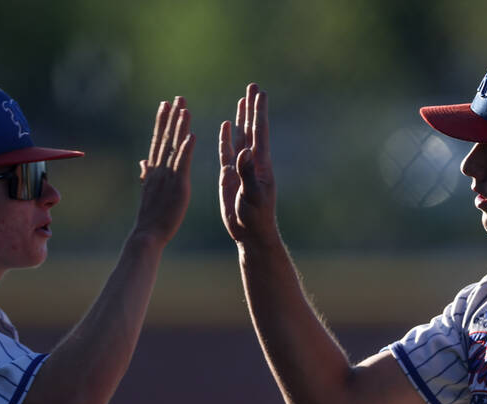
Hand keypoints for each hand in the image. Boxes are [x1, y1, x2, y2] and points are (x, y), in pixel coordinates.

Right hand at [133, 96, 194, 244]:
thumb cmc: (150, 216)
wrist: (148, 234)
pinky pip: (182, 164)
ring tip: (185, 107)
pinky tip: (192, 135)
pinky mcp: (178, 185)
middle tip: (177, 97)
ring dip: (179, 126)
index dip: (162, 121)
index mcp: (154, 169)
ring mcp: (167, 176)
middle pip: (165, 137)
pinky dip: (187, 148)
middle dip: (171, 116)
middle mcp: (159, 168)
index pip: (158, 140)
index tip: (165, 104)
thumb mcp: (147, 190)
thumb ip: (146, 173)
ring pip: (174, 146)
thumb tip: (143, 162)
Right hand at [218, 83, 277, 244]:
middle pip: (252, 128)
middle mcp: (252, 162)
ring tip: (243, 99)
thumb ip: (247, 172)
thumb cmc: (255, 217)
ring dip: (242, 118)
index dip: (259, 111)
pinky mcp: (231, 176)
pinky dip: (227, 137)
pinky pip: (227, 151)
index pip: (259, 131)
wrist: (250, 234)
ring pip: (241, 136)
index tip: (260, 92)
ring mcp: (241, 168)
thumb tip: (245, 150)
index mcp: (260, 164)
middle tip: (254, 86)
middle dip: (252, 107)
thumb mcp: (252, 195)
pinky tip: (226, 125)